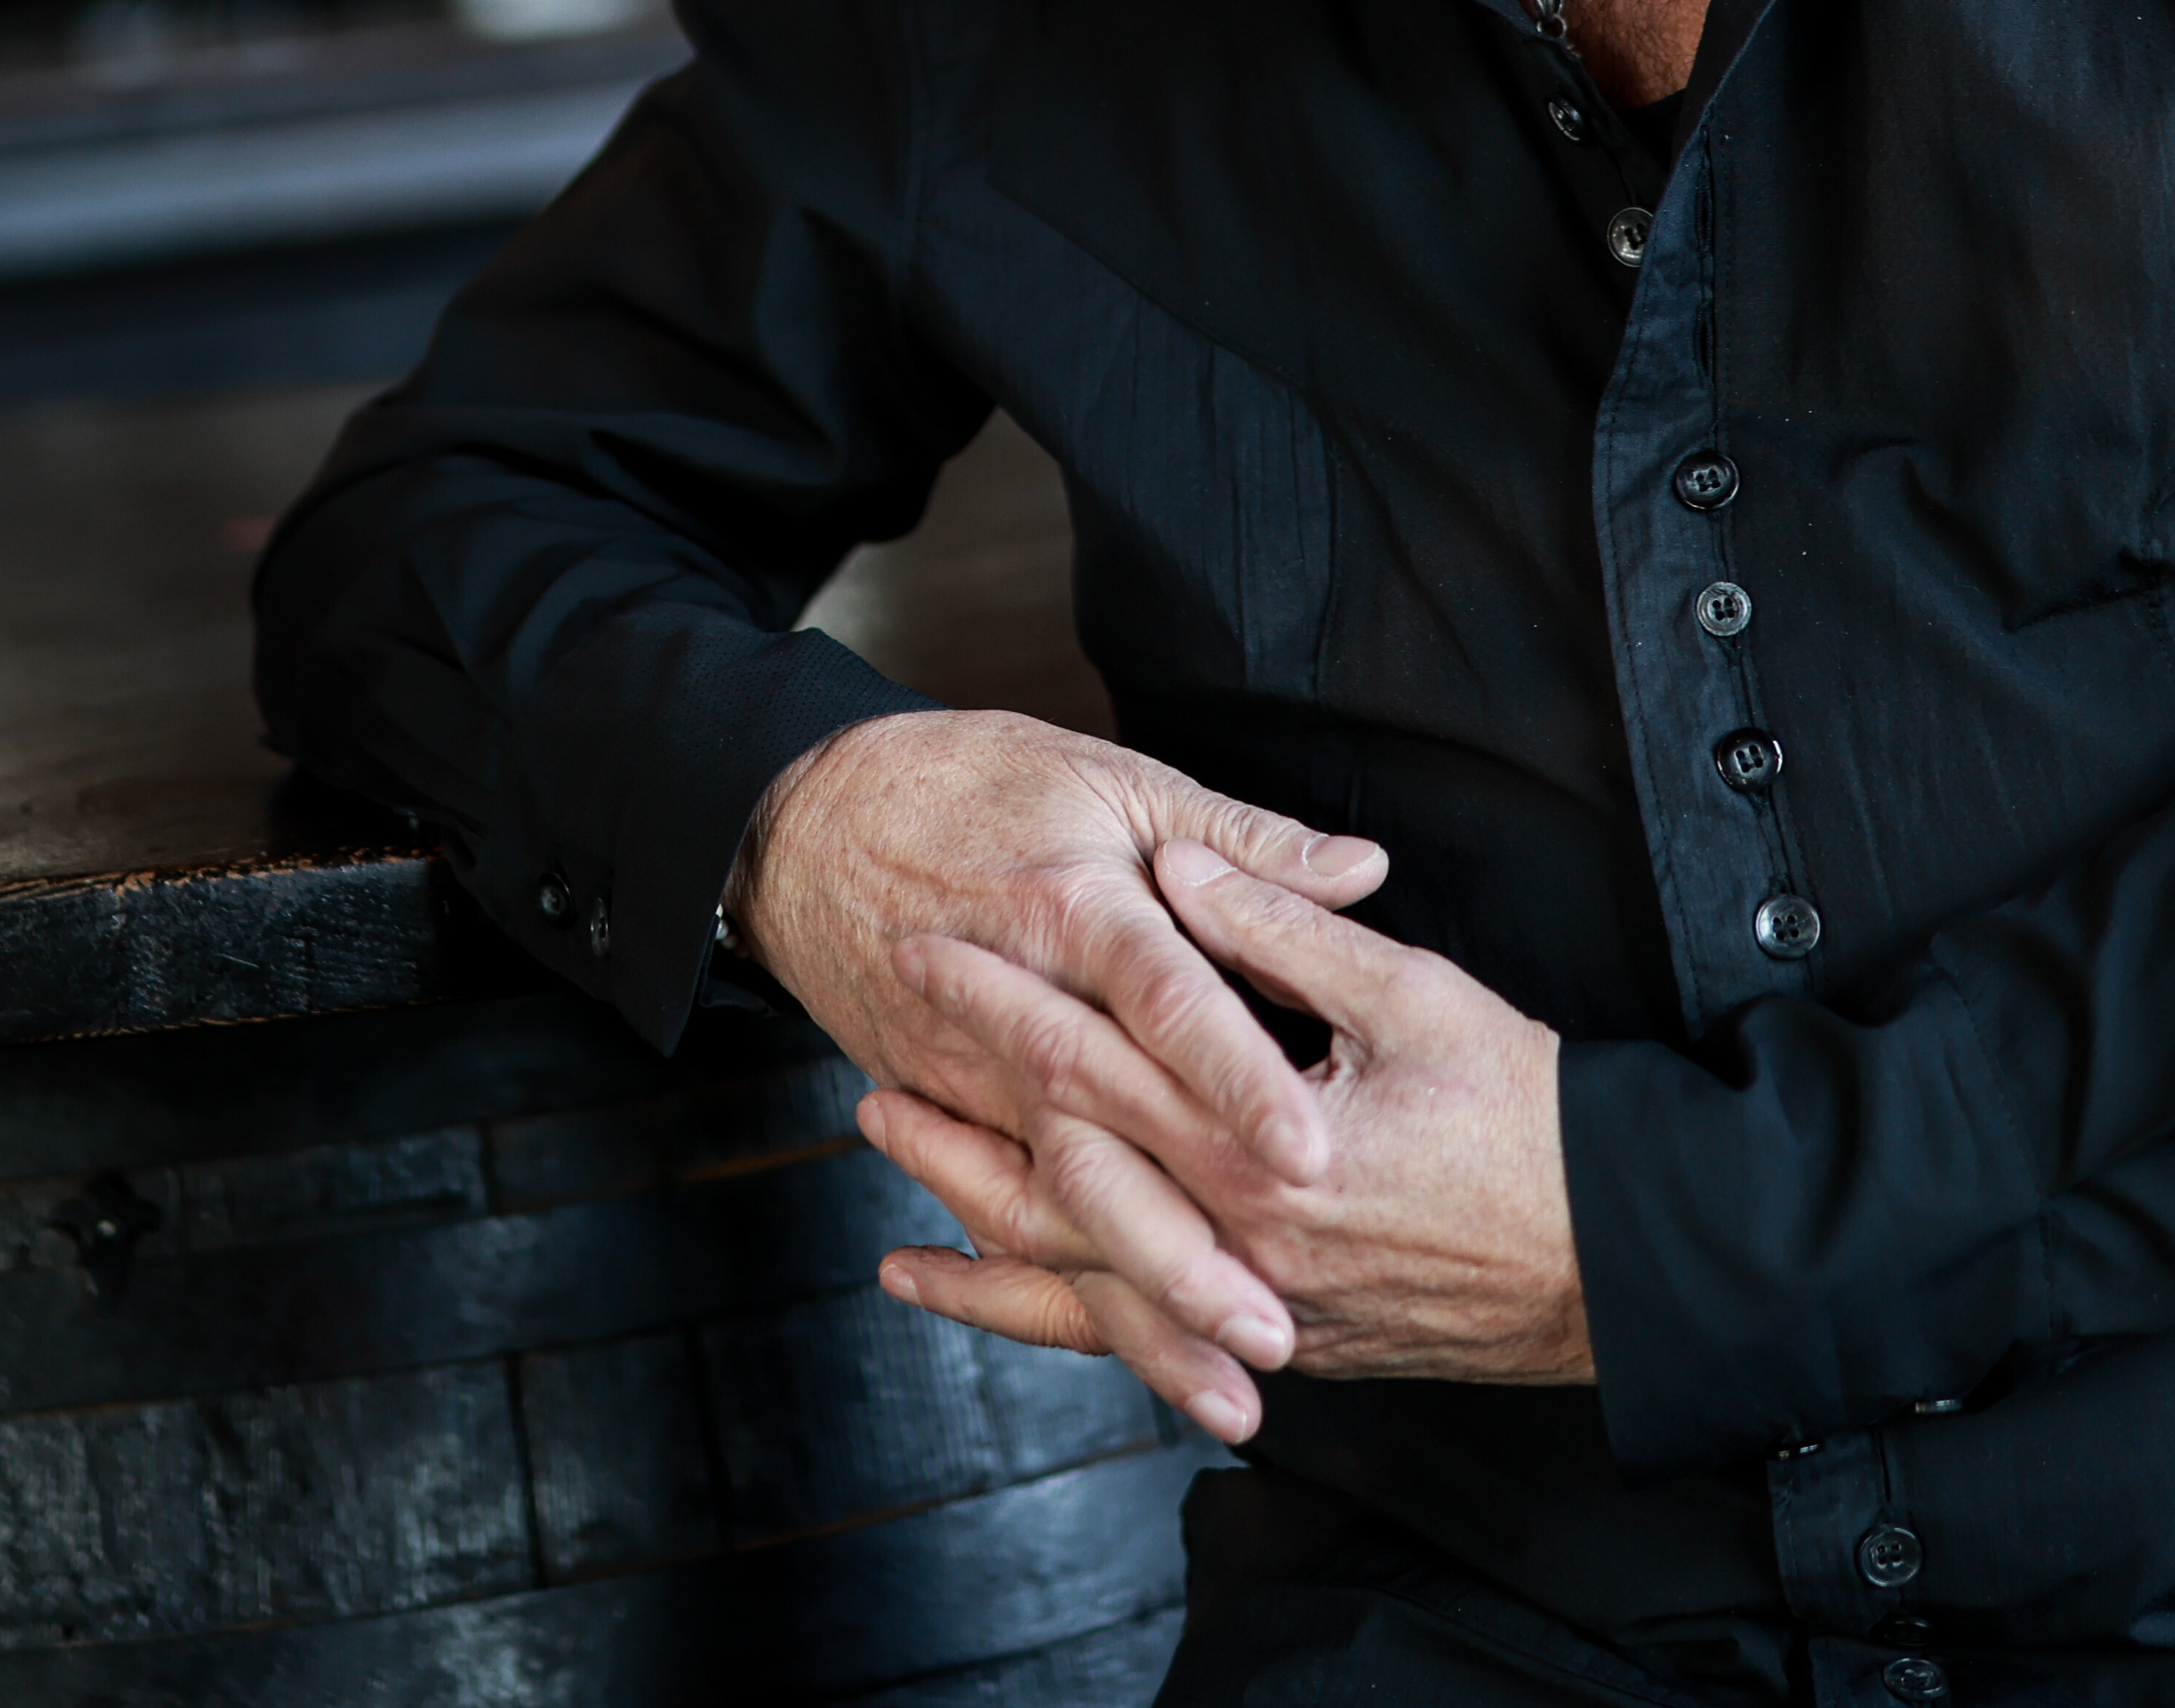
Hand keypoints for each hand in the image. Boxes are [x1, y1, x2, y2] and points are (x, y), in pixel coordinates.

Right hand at [729, 710, 1389, 1434]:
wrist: (809, 819)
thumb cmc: (973, 781)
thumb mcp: (1115, 780)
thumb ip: (1244, 839)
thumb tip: (1366, 867)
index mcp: (1078, 911)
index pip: (1170, 1004)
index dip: (1239, 1080)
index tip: (1312, 1155)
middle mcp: (1025, 1010)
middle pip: (1107, 1145)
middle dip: (1190, 1250)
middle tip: (1278, 1328)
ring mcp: (976, 1078)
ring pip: (1059, 1213)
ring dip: (1141, 1310)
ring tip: (1226, 1394)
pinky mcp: (950, 1114)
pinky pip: (1008, 1224)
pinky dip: (1060, 1302)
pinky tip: (1128, 1361)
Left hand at [862, 840, 1588, 1424]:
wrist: (1620, 1262)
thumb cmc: (1534, 1120)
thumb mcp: (1413, 997)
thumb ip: (1282, 932)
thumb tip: (1182, 866)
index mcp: (1258, 1146)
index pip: (1094, 1058)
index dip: (1003, 996)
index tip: (927, 943)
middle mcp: (1235, 1240)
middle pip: (1054, 1170)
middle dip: (954, 1111)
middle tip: (868, 1056)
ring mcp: (1248, 1306)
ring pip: (1069, 1271)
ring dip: (968, 1216)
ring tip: (886, 1161)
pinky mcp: (1273, 1342)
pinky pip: (1123, 1333)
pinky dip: (1032, 1311)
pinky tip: (964, 1285)